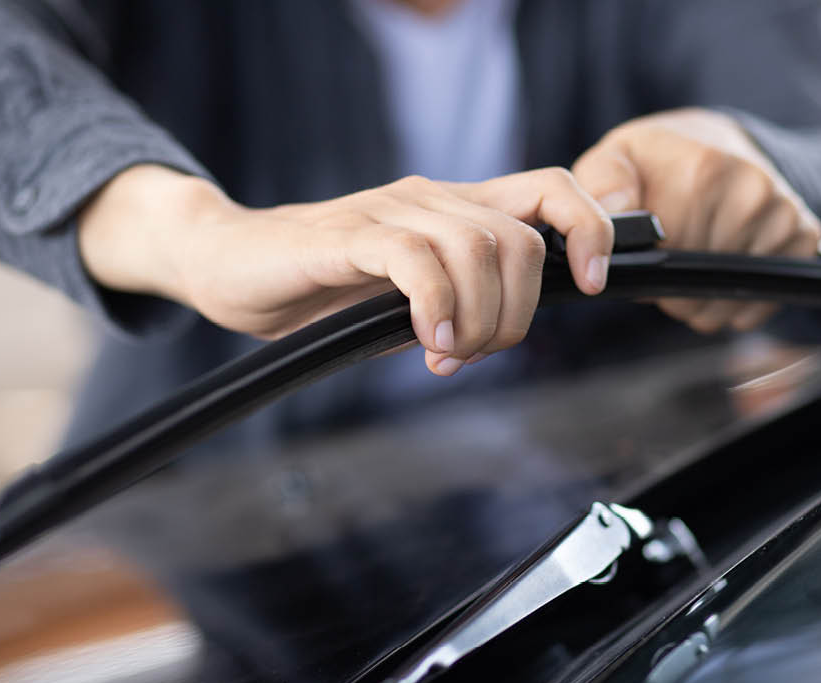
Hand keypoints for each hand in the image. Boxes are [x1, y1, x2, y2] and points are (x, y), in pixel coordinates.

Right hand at [78, 165, 612, 375]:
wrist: (228, 263)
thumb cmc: (316, 286)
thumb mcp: (404, 302)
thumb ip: (453, 309)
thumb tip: (490, 338)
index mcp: (454, 210)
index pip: (550, 190)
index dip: (588, 229)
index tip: (592, 284)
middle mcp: (431, 199)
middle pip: (522, 241)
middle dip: (517, 314)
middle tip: (472, 354)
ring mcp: (391, 212)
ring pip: (481, 248)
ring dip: (479, 319)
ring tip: (444, 353)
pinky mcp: (349, 235)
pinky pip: (418, 261)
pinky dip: (436, 306)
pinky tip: (426, 340)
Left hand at [573, 108, 820, 332]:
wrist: (716, 141)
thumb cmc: (658, 162)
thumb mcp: (616, 161)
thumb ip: (603, 188)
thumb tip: (618, 217)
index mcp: (706, 171)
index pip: (670, 261)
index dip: (650, 269)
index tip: (646, 251)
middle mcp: (754, 192)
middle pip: (698, 286)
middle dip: (673, 285)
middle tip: (669, 254)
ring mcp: (784, 215)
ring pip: (727, 302)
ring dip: (701, 297)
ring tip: (693, 259)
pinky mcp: (805, 237)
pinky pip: (760, 301)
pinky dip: (735, 301)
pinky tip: (721, 268)